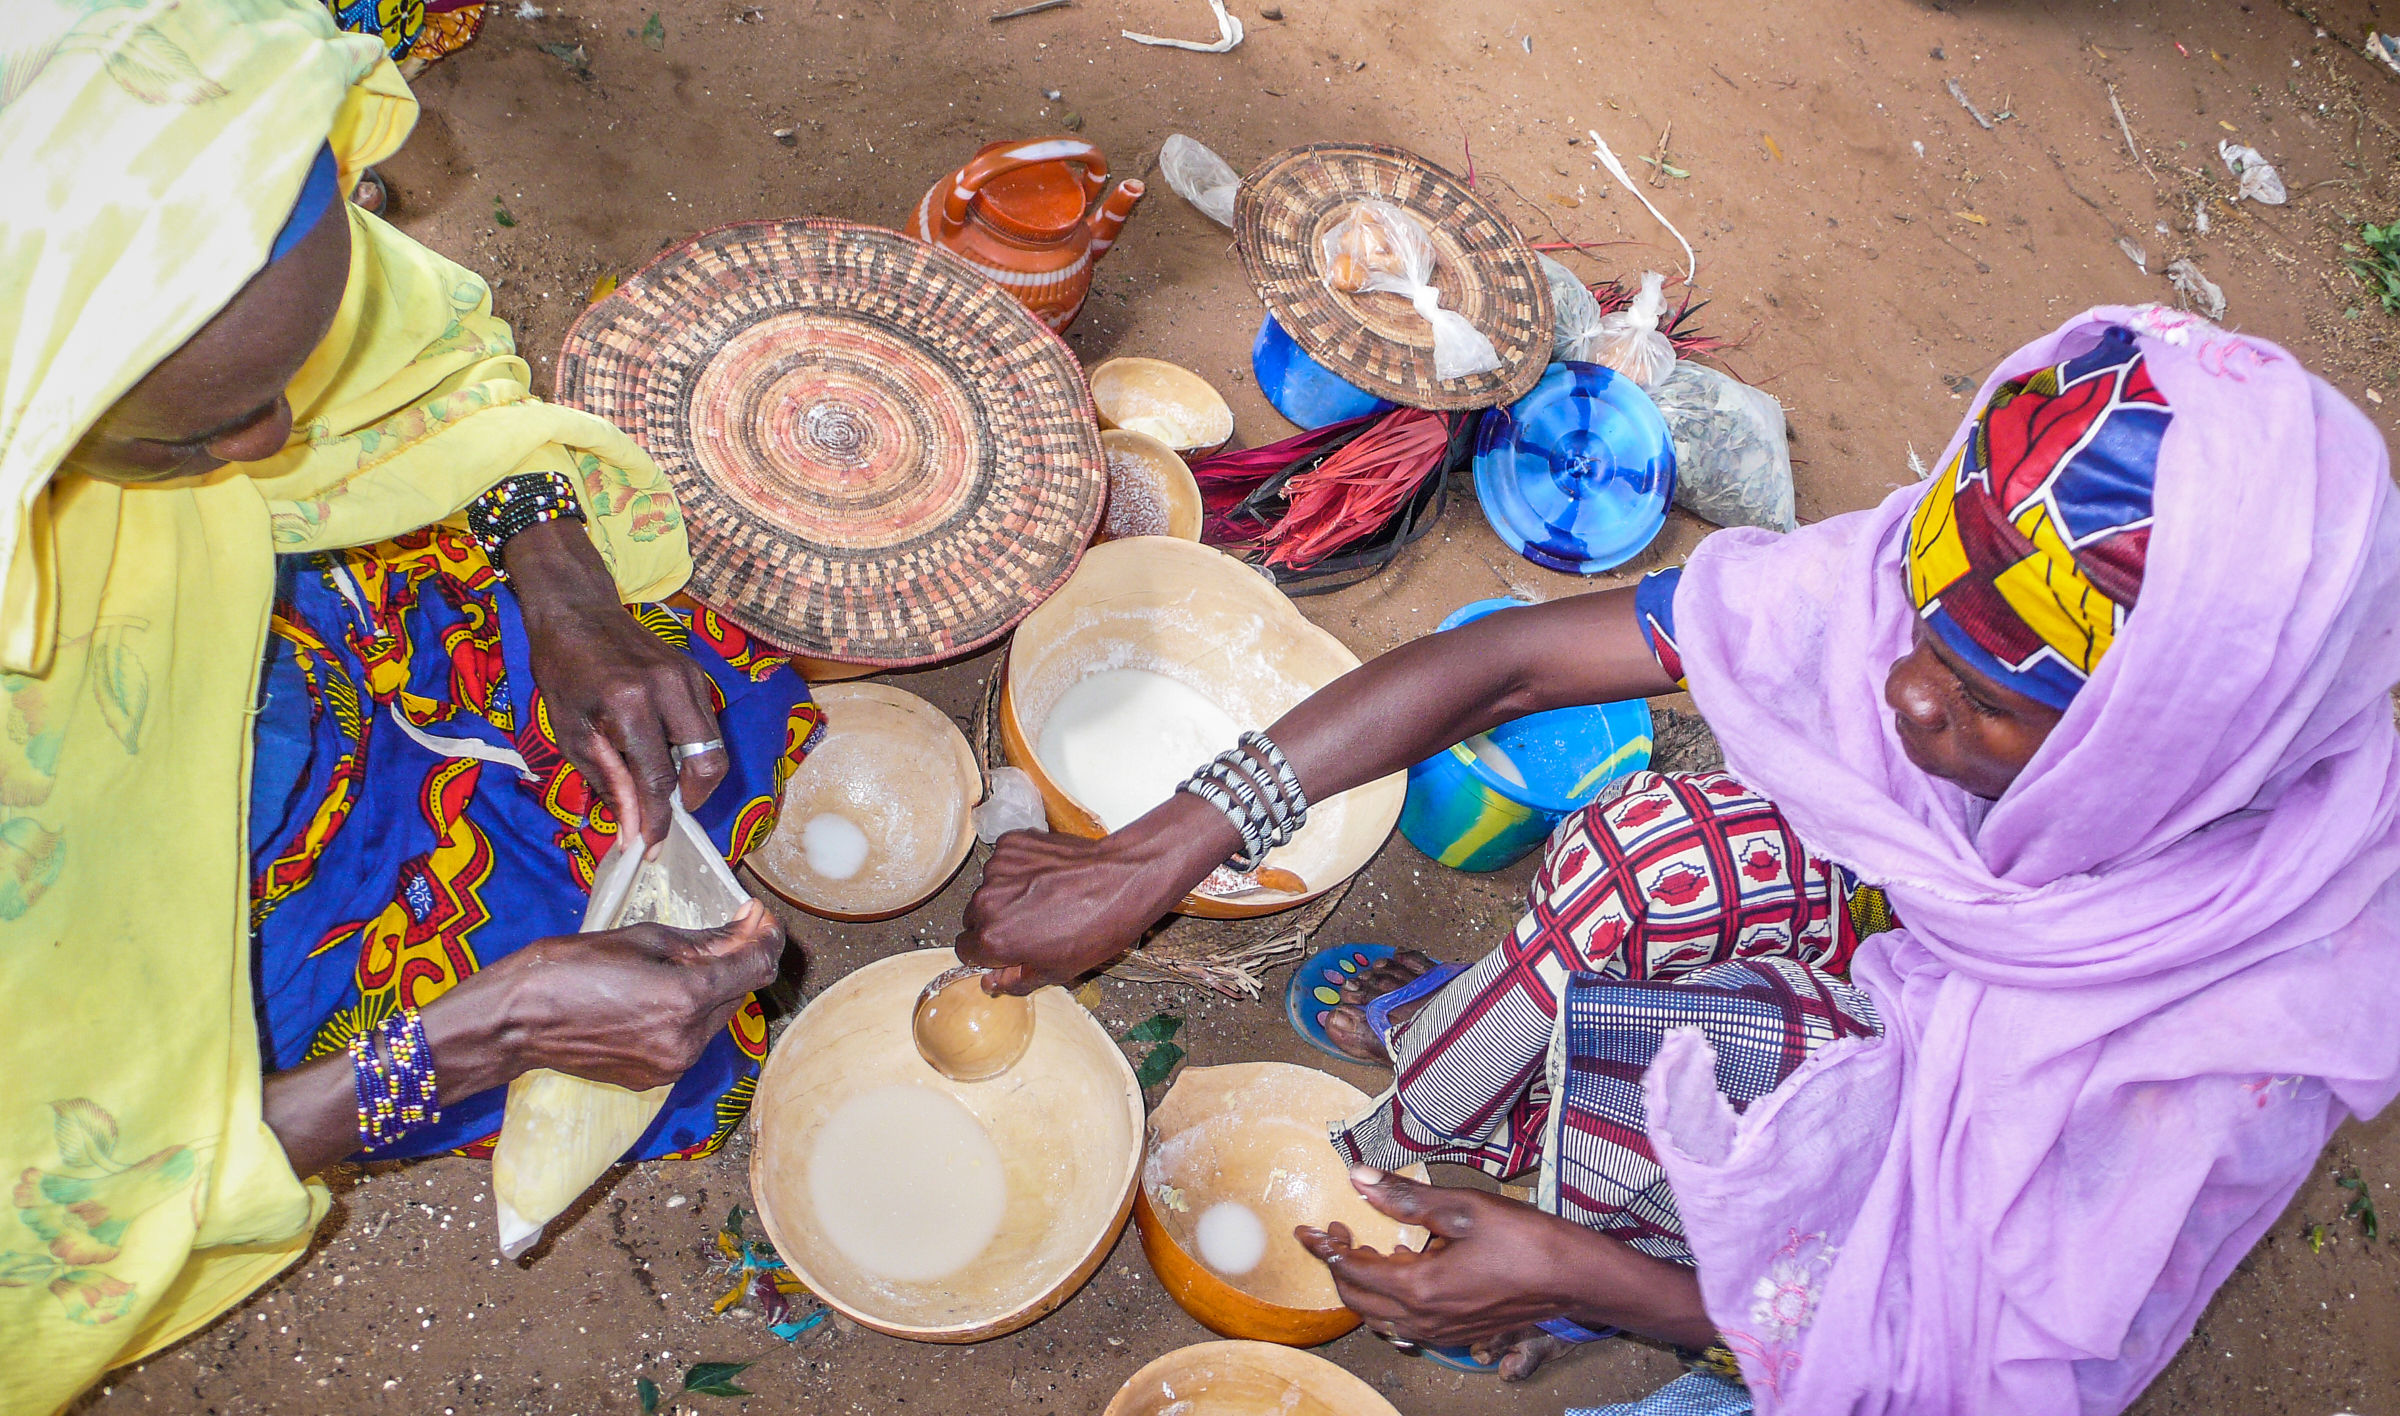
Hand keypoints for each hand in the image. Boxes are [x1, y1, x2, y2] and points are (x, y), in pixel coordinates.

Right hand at [494, 901, 783, 1089]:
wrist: (516, 1021)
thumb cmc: (569, 967)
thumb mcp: (644, 938)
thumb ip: (706, 940)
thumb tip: (749, 927)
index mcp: (686, 999)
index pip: (757, 966)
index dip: (765, 936)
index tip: (756, 915)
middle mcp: (688, 1040)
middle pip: (740, 993)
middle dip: (736, 960)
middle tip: (721, 929)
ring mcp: (672, 1065)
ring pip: (716, 1017)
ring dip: (711, 989)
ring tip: (675, 965)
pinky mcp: (656, 1078)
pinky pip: (690, 1039)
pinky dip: (687, 1014)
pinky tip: (656, 996)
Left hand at [505, 518, 724, 844]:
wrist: (579, 610)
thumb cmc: (563, 670)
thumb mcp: (570, 731)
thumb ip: (607, 778)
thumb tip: (630, 826)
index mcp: (630, 704)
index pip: (658, 779)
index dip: (656, 820)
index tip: (650, 848)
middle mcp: (670, 689)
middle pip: (707, 763)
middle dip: (693, 800)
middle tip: (666, 815)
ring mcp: (690, 677)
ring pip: (714, 745)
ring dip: (694, 776)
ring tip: (663, 786)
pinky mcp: (697, 673)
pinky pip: (707, 723)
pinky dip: (692, 748)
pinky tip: (665, 752)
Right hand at [955, 794, 1238, 994]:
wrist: (1120, 878)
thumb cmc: (1094, 929)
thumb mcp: (1056, 971)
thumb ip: (1014, 980)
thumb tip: (990, 982)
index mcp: (990, 939)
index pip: (965, 951)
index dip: (987, 953)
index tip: (1008, 949)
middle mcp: (984, 901)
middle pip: (974, 918)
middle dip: (995, 923)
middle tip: (1031, 924)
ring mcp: (997, 867)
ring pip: (989, 887)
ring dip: (1007, 893)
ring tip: (1044, 897)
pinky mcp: (1012, 842)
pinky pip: (1004, 861)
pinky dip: (1019, 868)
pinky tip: (1046, 875)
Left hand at [1296, 1168, 1718, 1352]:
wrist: (1575, 1278)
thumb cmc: (1526, 1240)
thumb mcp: (1463, 1208)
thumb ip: (1406, 1198)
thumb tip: (1359, 1178)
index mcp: (1419, 1288)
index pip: (1351, 1270)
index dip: (1325, 1248)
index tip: (1308, 1228)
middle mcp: (1424, 1318)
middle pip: (1360, 1300)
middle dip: (1340, 1265)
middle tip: (1338, 1231)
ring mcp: (1443, 1332)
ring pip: (1382, 1317)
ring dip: (1365, 1285)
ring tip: (1368, 1248)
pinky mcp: (1460, 1333)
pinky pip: (1409, 1324)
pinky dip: (1392, 1300)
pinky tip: (1405, 1271)